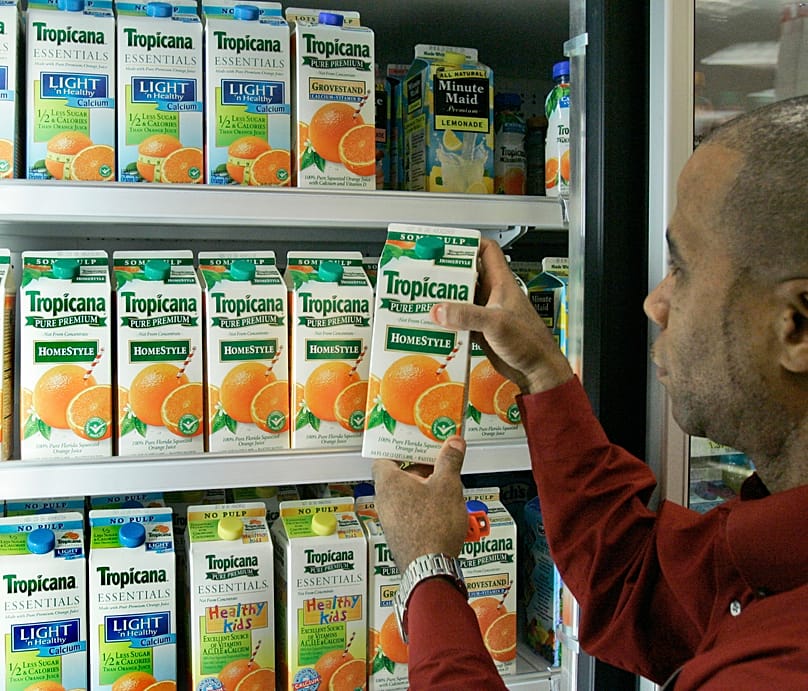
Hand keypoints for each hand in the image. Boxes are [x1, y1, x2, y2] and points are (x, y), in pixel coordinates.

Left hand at [372, 436, 468, 571]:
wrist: (430, 567)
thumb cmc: (432, 529)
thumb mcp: (448, 486)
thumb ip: (450, 461)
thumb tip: (453, 444)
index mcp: (389, 483)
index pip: (384, 458)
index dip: (400, 450)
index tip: (415, 446)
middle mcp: (384, 500)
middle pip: (398, 476)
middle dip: (419, 469)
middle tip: (438, 464)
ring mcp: (390, 519)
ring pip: (405, 495)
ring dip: (423, 488)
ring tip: (444, 486)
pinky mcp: (399, 534)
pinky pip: (408, 511)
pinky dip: (422, 506)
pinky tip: (441, 509)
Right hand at [432, 238, 573, 394]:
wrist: (537, 369)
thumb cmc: (530, 342)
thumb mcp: (497, 323)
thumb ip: (468, 315)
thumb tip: (440, 310)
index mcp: (502, 283)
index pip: (487, 251)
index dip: (469, 243)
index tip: (447, 245)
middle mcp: (493, 295)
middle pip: (467, 275)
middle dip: (448, 274)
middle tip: (428, 275)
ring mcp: (486, 313)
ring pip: (461, 299)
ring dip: (446, 300)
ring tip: (426, 299)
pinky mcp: (482, 331)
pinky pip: (460, 321)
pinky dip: (448, 322)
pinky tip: (436, 325)